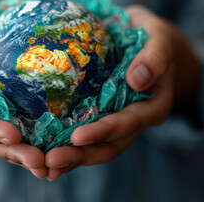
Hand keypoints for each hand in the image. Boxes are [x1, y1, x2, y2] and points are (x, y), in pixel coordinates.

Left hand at [44, 5, 199, 180]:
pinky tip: (45, 151)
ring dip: (71, 157)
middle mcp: (134, 120)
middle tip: (52, 161)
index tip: (78, 137)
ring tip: (44, 165)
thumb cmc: (154, 38)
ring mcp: (116, 120)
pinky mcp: (100, 115)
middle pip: (110, 146)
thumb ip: (155, 58)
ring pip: (95, 147)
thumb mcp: (159, 40)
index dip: (105, 131)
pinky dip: (66, 145)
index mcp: (153, 106)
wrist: (145, 40)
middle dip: (81, 155)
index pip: (130, 123)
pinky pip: (84, 133)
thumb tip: (137, 80)